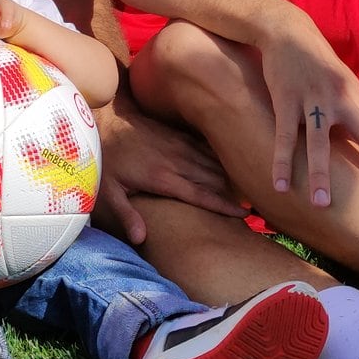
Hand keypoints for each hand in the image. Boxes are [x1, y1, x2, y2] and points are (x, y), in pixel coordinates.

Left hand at [90, 92, 246, 244]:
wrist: (104, 119)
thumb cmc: (105, 158)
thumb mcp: (108, 190)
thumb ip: (126, 215)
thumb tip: (140, 239)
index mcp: (162, 177)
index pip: (201, 195)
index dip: (224, 206)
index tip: (244, 214)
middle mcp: (175, 160)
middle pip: (213, 179)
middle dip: (233, 192)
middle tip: (254, 206)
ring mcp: (178, 145)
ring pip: (212, 162)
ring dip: (229, 176)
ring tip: (247, 189)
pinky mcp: (176, 135)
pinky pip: (204, 148)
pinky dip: (218, 158)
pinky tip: (228, 165)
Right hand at [260, 25, 358, 205]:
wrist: (289, 33)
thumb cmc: (322, 66)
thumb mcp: (348, 85)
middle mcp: (342, 99)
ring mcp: (314, 100)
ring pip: (319, 141)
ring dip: (321, 173)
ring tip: (322, 204)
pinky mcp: (286, 100)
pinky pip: (284, 136)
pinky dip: (282, 162)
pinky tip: (280, 185)